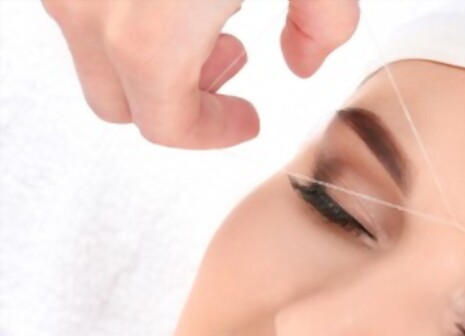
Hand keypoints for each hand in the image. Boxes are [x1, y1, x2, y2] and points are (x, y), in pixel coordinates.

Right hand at [41, 0, 359, 148]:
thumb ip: (323, 22)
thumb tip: (306, 64)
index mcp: (149, 35)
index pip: (167, 126)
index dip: (215, 132)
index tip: (248, 120)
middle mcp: (86, 8)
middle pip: (118, 102)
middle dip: (177, 102)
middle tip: (230, 69)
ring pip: (90, 52)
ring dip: (145, 57)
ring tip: (205, 19)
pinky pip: (80, 6)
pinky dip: (121, 13)